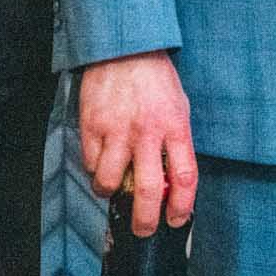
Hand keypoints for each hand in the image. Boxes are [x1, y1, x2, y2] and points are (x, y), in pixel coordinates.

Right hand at [79, 51, 196, 236]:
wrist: (124, 46)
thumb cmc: (155, 79)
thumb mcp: (178, 106)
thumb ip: (176, 143)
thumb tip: (172, 183)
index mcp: (175, 125)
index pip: (185, 177)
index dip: (182, 206)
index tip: (177, 220)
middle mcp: (147, 131)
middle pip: (148, 190)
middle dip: (145, 220)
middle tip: (143, 229)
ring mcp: (117, 129)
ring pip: (110, 183)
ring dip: (111, 193)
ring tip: (114, 186)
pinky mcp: (92, 125)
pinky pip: (90, 164)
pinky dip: (95, 169)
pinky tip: (101, 159)